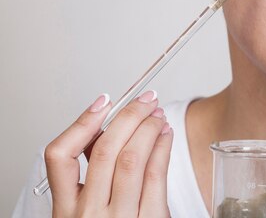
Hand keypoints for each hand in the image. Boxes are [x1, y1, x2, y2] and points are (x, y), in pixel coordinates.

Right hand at [44, 90, 172, 216]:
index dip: (82, 122)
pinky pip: (156, 175)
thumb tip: (104, 130)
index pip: (58, 156)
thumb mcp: (87, 212)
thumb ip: (92, 174)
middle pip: (104, 149)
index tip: (103, 102)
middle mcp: (88, 216)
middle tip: (144, 99)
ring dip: (148, 127)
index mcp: (66, 212)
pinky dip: (163, 147)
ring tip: (157, 114)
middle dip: (128, 115)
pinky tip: (166, 135)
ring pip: (132, 158)